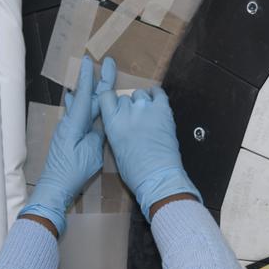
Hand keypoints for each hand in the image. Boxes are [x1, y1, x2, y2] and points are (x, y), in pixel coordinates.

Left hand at [20, 56, 114, 233]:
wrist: (55, 187)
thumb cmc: (74, 171)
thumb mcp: (92, 153)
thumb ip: (98, 135)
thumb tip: (100, 124)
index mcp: (75, 124)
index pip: (85, 95)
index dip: (89, 78)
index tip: (89, 60)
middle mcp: (70, 123)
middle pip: (87, 99)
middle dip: (96, 82)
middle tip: (107, 64)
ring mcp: (67, 130)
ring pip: (81, 106)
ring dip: (87, 91)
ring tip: (89, 76)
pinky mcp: (68, 137)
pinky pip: (77, 115)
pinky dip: (79, 104)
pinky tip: (73, 97)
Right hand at [99, 86, 200, 220]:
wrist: (157, 176)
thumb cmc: (134, 170)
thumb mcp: (115, 148)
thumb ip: (116, 130)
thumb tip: (121, 123)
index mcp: (112, 122)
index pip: (106, 97)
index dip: (111, 101)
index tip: (115, 107)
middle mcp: (127, 111)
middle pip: (124, 98)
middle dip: (128, 106)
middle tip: (134, 120)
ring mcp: (146, 108)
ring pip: (140, 94)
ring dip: (142, 101)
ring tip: (147, 114)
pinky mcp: (163, 110)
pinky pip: (159, 92)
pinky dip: (156, 94)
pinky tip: (156, 101)